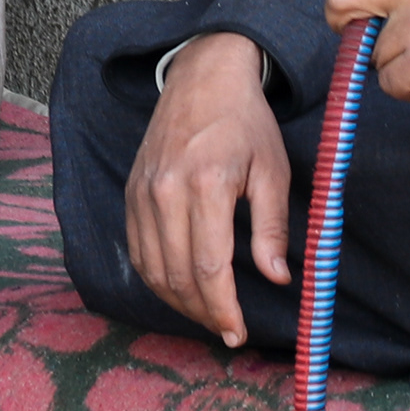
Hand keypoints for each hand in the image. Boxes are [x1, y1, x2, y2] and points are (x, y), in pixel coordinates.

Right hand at [123, 33, 290, 345]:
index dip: (223, 309)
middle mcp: (165, 191)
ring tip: (207, 314)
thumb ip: (272, 227)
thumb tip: (277, 278)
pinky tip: (180, 288)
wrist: (203, 77)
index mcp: (205, 184)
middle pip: (176, 275)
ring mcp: (142, 192)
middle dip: (203, 313)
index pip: (208, 267)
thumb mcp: (273, 170)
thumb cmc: (245, 123)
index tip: (238, 333)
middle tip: (228, 331)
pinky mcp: (131, 192)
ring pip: (151, 268)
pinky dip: (156, 278)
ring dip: (178, 302)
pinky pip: (137, 249)